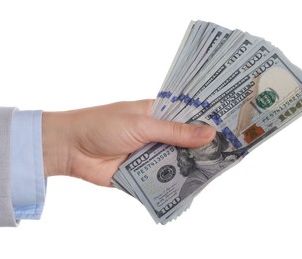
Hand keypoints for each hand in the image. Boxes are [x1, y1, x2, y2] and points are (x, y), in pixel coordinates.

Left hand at [42, 99, 215, 185]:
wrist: (70, 149)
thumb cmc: (101, 125)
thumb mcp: (141, 124)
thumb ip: (175, 132)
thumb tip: (209, 133)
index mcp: (156, 114)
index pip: (188, 115)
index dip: (207, 120)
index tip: (232, 125)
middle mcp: (155, 134)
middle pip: (185, 142)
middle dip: (202, 148)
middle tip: (230, 153)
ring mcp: (148, 155)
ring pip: (175, 162)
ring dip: (189, 167)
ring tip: (216, 171)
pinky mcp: (140, 175)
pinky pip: (161, 180)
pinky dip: (172, 184)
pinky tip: (191, 188)